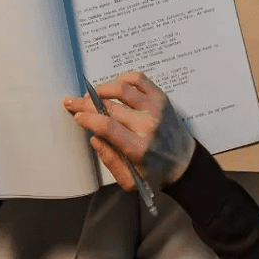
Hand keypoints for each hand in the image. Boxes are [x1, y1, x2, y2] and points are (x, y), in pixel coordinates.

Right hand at [64, 71, 195, 189]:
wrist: (185, 163)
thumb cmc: (155, 173)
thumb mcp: (130, 179)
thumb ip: (109, 160)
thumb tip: (94, 137)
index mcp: (139, 147)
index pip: (107, 126)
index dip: (88, 118)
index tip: (77, 116)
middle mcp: (148, 125)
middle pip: (109, 106)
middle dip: (86, 103)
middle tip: (74, 103)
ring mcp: (156, 108)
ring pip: (121, 88)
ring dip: (102, 89)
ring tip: (92, 95)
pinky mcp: (161, 98)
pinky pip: (139, 79)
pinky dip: (123, 79)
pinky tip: (113, 87)